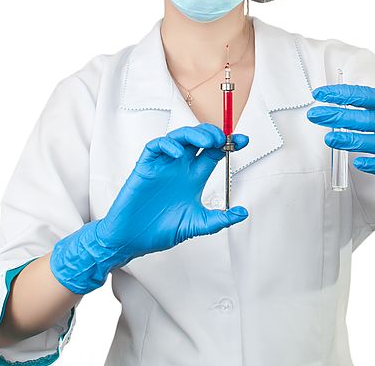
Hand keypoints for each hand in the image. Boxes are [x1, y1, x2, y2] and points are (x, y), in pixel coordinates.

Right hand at [50, 123, 248, 293]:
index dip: (228, 145)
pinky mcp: (145, 167)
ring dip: (194, 134)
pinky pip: (155, 146)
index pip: (213, 153)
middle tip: (223, 139)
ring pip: (179, 138)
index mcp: (193, 177)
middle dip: (212, 134)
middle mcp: (180, 168)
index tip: (243, 141)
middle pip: (198, 139)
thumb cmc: (160, 230)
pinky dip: (168, 145)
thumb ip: (219, 219)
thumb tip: (242, 213)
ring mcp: (163, 165)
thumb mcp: (196, 225)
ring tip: (207, 141)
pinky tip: (179, 154)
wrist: (132, 240)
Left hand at [306, 85, 374, 186]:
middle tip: (316, 116)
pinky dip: (373, 165)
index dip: (339, 94)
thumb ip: (360, 98)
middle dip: (338, 117)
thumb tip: (328, 96)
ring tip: (329, 139)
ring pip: (373, 142)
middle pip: (364, 119)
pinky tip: (357, 163)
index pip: (361, 95)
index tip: (319, 95)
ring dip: (350, 141)